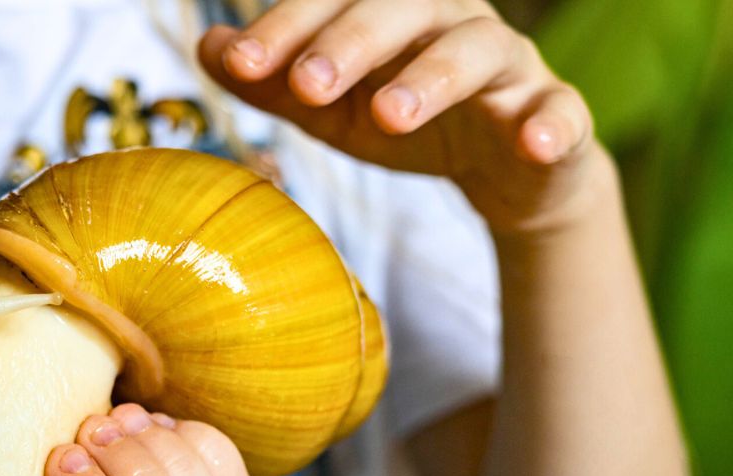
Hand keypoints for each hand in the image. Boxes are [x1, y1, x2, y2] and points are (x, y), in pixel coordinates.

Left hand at [198, 0, 601, 231]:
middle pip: (403, 10)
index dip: (286, 26)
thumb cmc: (405, 121)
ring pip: (476, 51)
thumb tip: (207, 47)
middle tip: (306, 85)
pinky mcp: (552, 112)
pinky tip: (532, 141)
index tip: (238, 63)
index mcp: (391, 12)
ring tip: (390, 115)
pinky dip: (549, 123)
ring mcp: (506, 64)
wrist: (499, 168)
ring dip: (432, 78)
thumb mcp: (331, 109)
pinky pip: (560, 109)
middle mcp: (450, 21)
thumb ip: (273, 83)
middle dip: (351, 43)